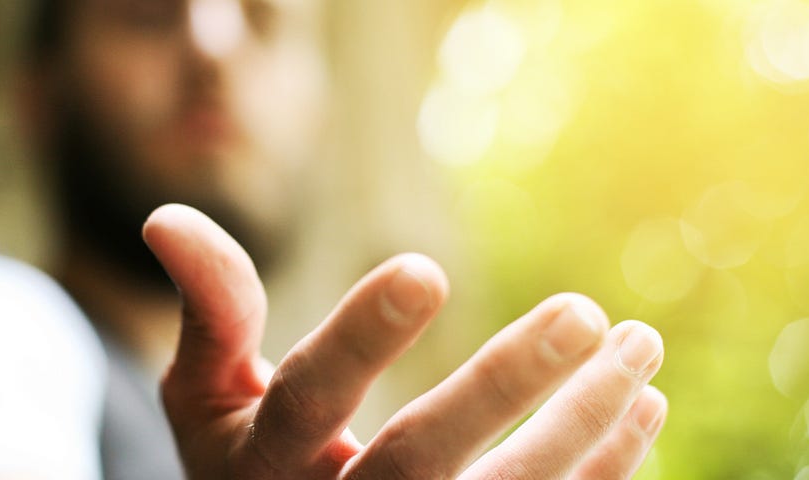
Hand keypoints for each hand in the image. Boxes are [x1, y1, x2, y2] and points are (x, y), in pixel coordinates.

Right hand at [142, 204, 667, 478]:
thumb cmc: (246, 468)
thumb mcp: (207, 401)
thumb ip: (209, 313)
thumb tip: (167, 217)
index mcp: (262, 470)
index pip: (308, 401)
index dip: (360, 341)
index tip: (425, 269)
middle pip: (422, 463)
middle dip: (505, 387)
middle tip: (583, 312)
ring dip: (585, 425)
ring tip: (640, 345)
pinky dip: (602, 472)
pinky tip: (641, 404)